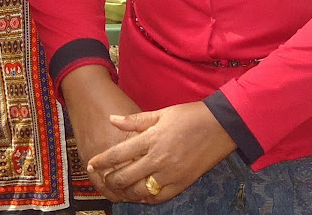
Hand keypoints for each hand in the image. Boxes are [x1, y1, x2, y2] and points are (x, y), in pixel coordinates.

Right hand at [61, 65, 141, 200]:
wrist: (87, 92)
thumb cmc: (114, 100)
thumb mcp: (135, 116)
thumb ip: (144, 135)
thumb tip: (154, 151)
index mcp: (126, 139)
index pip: (141, 167)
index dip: (151, 177)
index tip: (159, 180)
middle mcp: (110, 151)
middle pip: (126, 181)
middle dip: (138, 190)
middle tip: (149, 193)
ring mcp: (95, 157)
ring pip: (111, 187)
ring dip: (122, 193)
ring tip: (133, 195)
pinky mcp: (85, 158)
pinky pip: (97, 184)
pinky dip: (107, 190)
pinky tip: (116, 192)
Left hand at [87, 101, 236, 203]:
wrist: (219, 127)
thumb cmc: (189, 116)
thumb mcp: (162, 113)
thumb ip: (135, 120)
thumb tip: (112, 119)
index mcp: (152, 138)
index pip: (119, 154)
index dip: (102, 160)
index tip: (92, 163)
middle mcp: (158, 159)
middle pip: (125, 177)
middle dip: (110, 179)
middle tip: (104, 177)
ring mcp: (170, 174)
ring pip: (138, 191)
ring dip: (126, 191)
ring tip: (120, 186)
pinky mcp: (180, 184)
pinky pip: (157, 198)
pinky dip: (145, 198)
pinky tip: (140, 193)